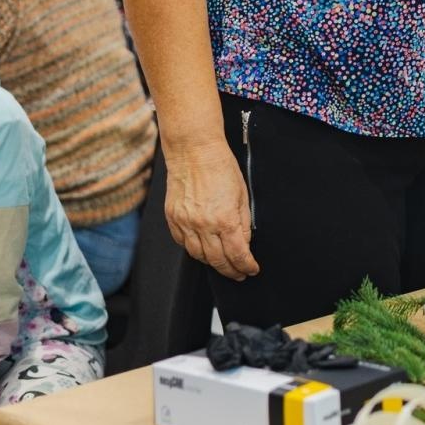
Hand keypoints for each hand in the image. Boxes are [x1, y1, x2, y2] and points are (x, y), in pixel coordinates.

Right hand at [164, 139, 259, 279]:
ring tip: (222, 262)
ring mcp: (185, 223)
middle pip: (217, 261)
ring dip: (212, 263)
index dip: (246, 266)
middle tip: (239, 273)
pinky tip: (203, 248)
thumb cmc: (221, 167)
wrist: (194, 151)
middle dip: (231, 271)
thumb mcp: (243, 195)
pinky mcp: (173, 218)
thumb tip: (244, 244)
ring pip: (198, 256)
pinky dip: (194, 249)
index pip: (237, 255)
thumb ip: (243, 223)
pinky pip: (183, 243)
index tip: (251, 269)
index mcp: (225, 219)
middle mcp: (203, 225)